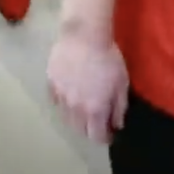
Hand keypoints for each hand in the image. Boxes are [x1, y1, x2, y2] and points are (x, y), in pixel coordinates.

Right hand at [46, 27, 129, 144]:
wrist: (84, 35)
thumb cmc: (108, 59)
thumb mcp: (122, 83)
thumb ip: (119, 107)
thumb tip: (117, 124)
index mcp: (95, 110)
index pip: (96, 136)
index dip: (104, 138)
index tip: (109, 133)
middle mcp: (75, 108)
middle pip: (79, 130)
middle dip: (89, 130)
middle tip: (96, 121)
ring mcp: (61, 96)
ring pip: (66, 117)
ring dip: (75, 117)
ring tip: (82, 109)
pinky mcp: (51, 82)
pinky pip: (55, 100)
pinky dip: (63, 102)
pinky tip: (69, 94)